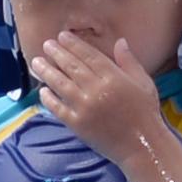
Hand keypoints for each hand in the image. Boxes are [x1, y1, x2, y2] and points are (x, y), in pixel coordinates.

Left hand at [29, 29, 181, 176]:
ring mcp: (85, 108)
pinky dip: (49, 99)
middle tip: (46, 44)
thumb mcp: (143, 82)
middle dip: (57, 54)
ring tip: (37, 62)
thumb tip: (119, 41)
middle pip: (72, 67)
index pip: (89, 56)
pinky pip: (58, 108)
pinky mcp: (77, 124)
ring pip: (61, 85)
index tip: (62, 36)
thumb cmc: (145, 111)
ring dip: (47, 72)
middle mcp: (97, 90)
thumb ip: (129, 61)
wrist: (141, 145)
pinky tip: (42, 90)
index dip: (74, 45)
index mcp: (114, 77)